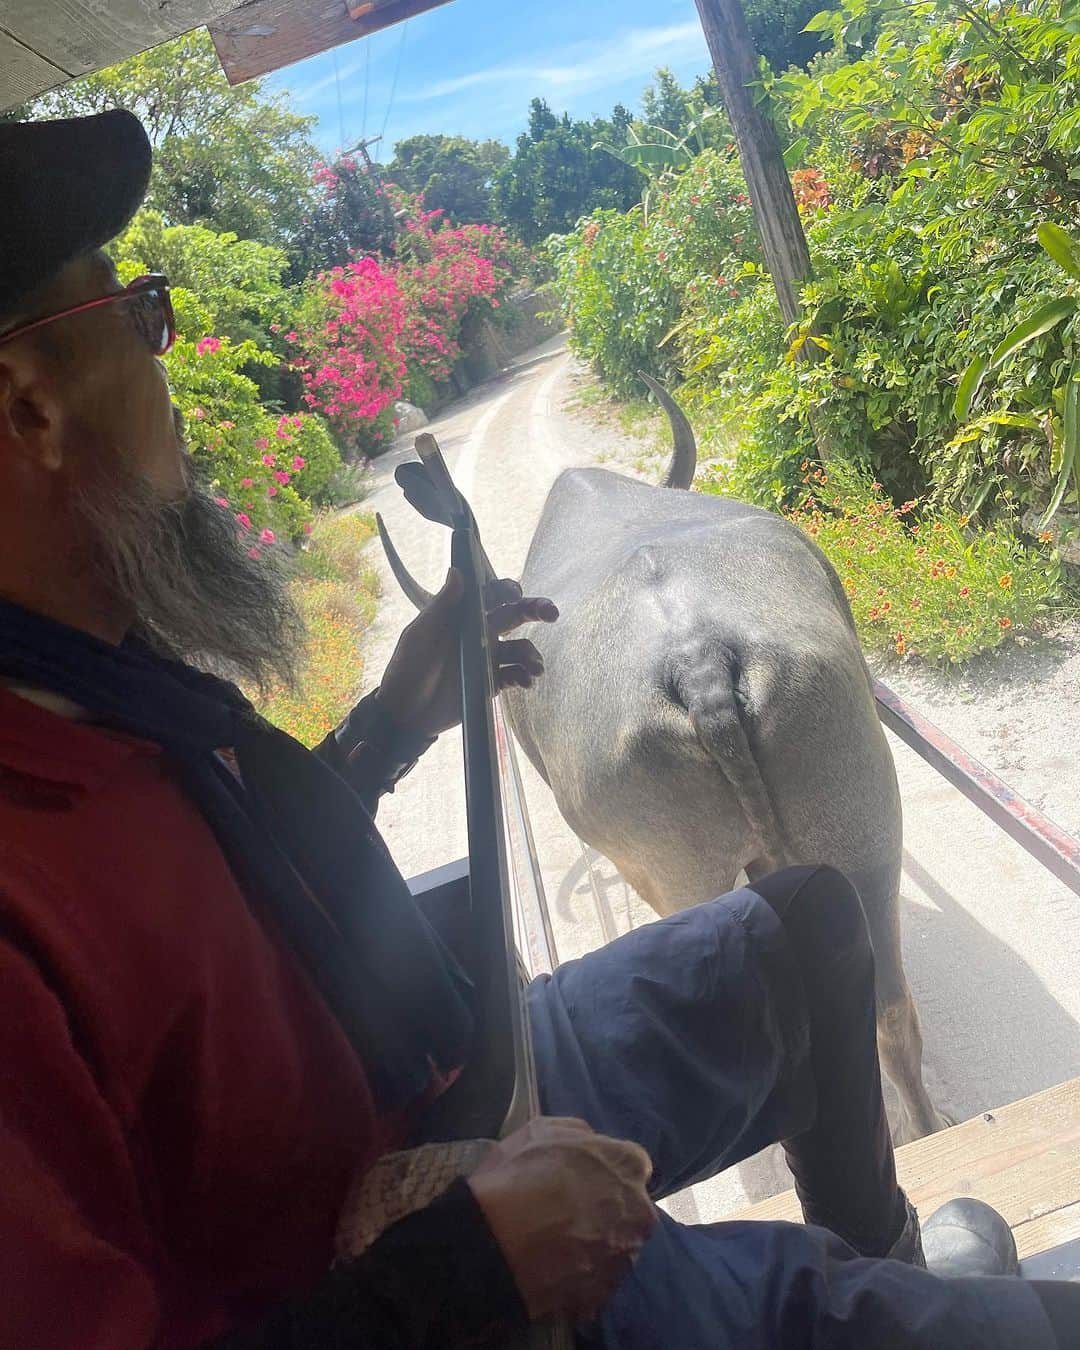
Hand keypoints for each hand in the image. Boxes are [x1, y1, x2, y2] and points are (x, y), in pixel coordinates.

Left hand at [377, 569, 557, 740]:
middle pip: (515, 616)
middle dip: (537, 611)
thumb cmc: (408, 668)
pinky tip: (525, 682)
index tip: (516, 593)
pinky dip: (524, 676)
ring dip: (532, 654)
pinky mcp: (492, 683)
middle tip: (552, 613)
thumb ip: (442, 606)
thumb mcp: (421, 635)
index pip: (492, 595)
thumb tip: (457, 571)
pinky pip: (516, 675)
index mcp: (463, 616)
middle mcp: (480, 633)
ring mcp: (488, 658)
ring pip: (520, 649)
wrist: (406, 713)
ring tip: (535, 668)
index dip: (508, 590)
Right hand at [467, 1117, 656, 1323]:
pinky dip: (581, 1277)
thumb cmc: (520, 1176)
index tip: (581, 1178)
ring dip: (597, 1244)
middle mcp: (639, 1212)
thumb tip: (591, 1142)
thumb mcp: (543, 1130)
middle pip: (630, 1209)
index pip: (631, 1164)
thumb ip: (579, 1133)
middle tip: (568, 1212)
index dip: (605, 1170)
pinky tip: (553, 1269)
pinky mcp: (605, 1296)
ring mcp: (625, 1258)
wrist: (497, 1244)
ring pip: (617, 1247)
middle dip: (607, 1209)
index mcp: (629, 1166)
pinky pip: (597, 1282)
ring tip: (558, 1244)